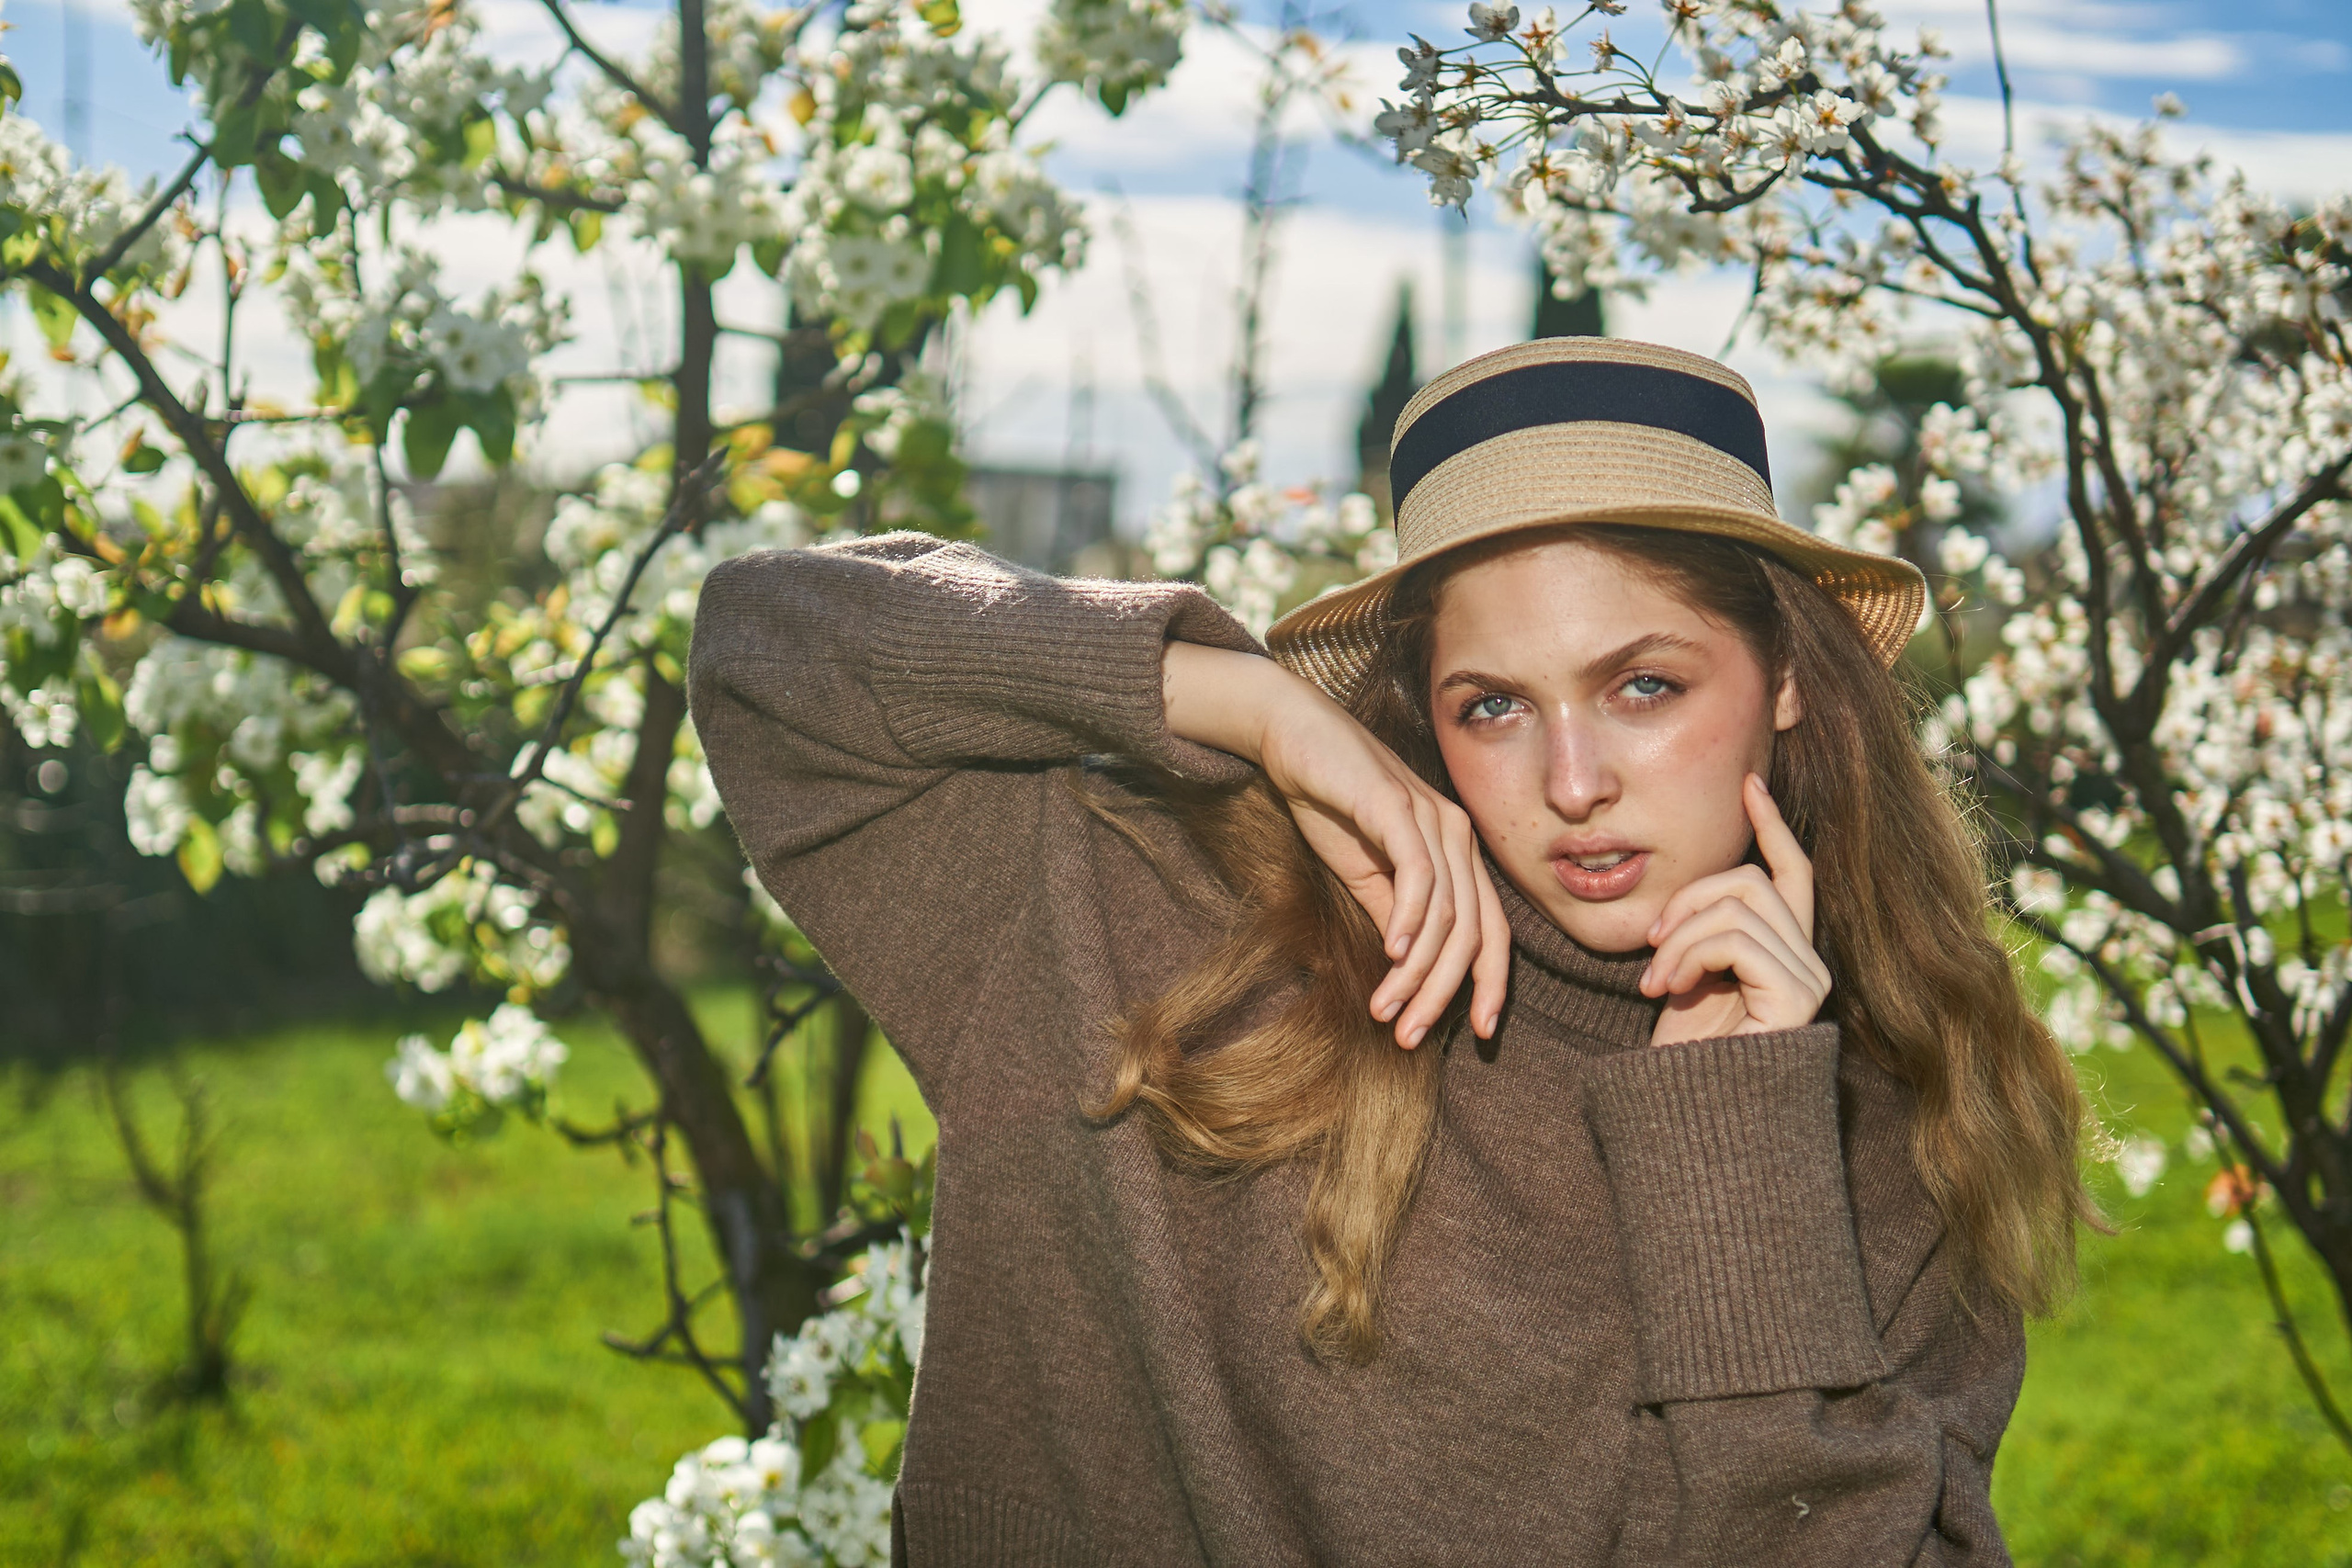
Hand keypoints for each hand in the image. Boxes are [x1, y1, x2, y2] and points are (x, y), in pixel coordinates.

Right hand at [1162, 642, 1509, 1045]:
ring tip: (1386, 1011)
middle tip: (1407, 1037)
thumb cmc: (1330, 799)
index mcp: (1456, 852)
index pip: (1490, 929)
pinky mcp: (1397, 806)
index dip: (1489, 983)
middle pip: (1471, 932)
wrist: (1292, 734)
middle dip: (1443, 994)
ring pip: (1446, 914)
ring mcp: (1432, 818)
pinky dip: (1410, 920)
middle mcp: (1457, 835)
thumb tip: (1411, 966)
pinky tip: (1391, 955)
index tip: (1476, 1031)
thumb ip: (1394, 912)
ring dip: (1417, 972)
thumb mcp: (1364, 871)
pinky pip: (1418, 874)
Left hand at [1638, 773, 1830, 1046]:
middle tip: (1652, 945)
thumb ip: (1702, 933)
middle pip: (1751, 880)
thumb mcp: (1685, 978)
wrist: (1689, 1125)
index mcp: (1784, 953)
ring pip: (1737, 904)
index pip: (1791, 872)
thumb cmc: (1680, 1061)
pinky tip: (1666, 989)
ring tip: (1655, 980)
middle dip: (1687, 899)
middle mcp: (1808, 963)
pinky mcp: (1798, 999)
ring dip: (1679, 935)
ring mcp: (1809, 981)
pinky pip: (1737, 937)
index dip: (1772, 825)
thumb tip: (1696, 884)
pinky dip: (1689, 953)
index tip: (1750, 784)